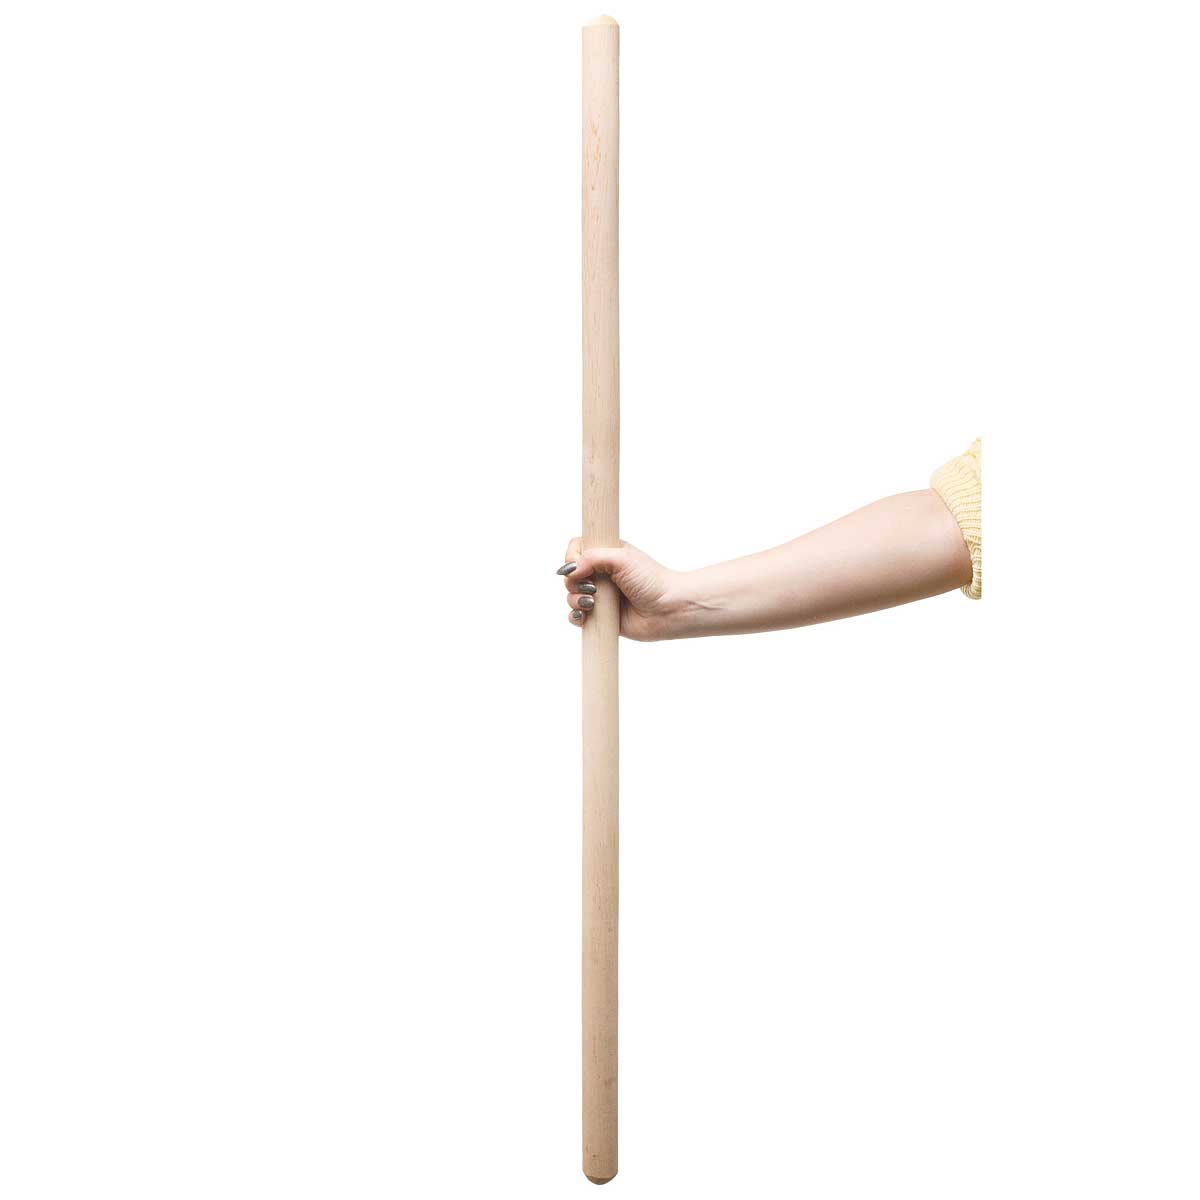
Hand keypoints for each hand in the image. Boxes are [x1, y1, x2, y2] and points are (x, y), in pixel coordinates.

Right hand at [558, 538, 680, 641]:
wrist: (668, 609)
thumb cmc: (651, 580)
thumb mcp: (621, 559)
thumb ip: (591, 557)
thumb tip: (569, 570)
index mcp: (606, 555)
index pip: (577, 549)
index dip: (572, 556)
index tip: (578, 564)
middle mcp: (601, 575)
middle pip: (570, 575)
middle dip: (573, 582)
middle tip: (592, 587)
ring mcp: (600, 597)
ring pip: (571, 596)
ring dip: (575, 600)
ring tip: (592, 603)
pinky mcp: (601, 617)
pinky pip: (577, 617)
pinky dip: (576, 617)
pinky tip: (584, 616)